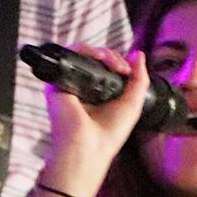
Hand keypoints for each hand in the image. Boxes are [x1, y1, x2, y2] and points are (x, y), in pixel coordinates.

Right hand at [36, 46, 148, 196]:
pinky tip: (99, 58)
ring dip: (102, 52)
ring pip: (83, 54)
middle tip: (122, 68)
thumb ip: (139, 79)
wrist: (89, 146)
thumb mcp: (133, 103)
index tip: (128, 70)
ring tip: (112, 63)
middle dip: (112, 57)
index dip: (118, 63)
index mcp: (98, 93)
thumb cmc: (109, 133)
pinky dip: (86, 51)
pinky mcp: (57, 82)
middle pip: (96, 59)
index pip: (106, 68)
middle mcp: (83, 88)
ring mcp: (70, 84)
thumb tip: (138, 54)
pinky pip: (70, 56)